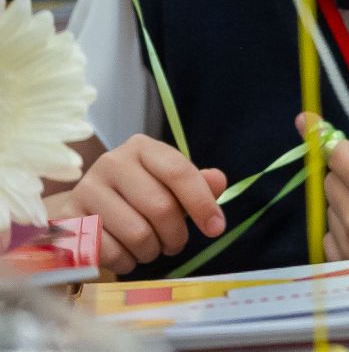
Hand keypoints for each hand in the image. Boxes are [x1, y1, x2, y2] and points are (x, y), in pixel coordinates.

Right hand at [52, 135, 227, 274]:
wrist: (87, 210)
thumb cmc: (138, 196)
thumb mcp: (169, 185)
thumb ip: (198, 183)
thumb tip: (218, 181)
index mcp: (142, 148)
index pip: (179, 172)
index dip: (202, 204)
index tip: (216, 228)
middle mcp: (112, 162)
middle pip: (161, 207)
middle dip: (176, 235)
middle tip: (175, 244)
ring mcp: (86, 190)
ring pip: (137, 234)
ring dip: (152, 251)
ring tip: (151, 248)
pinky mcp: (70, 220)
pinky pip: (111, 252)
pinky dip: (127, 262)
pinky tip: (128, 256)